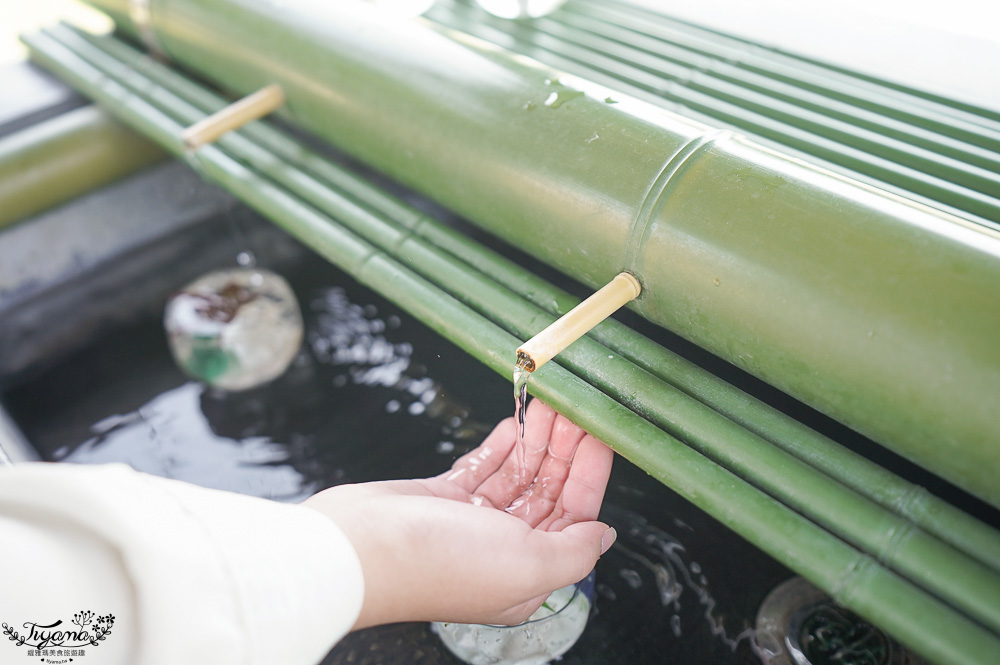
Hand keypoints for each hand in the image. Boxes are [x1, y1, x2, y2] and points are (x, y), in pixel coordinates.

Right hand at [303, 399, 614, 628]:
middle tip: (576, 407)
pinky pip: (482, 467)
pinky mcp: (441, 499)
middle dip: (564, 450)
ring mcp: (470, 522)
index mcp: (527, 573)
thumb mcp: (528, 564)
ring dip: (535, 440)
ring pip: (516, 475)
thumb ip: (575, 551)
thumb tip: (604, 535)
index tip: (600, 434)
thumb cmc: (441, 563)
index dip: (589, 475)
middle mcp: (502, 549)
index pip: (574, 518)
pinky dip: (500, 446)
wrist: (360, 548)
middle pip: (546, 492)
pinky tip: (516, 423)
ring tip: (550, 404)